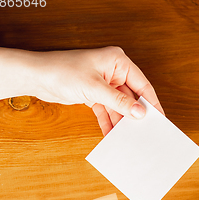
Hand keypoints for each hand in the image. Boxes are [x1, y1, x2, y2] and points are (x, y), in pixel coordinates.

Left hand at [32, 47, 163, 134]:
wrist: (38, 77)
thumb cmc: (64, 72)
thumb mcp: (96, 89)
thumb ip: (120, 102)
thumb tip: (140, 112)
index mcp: (118, 62)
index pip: (142, 84)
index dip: (151, 102)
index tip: (160, 119)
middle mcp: (113, 71)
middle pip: (131, 98)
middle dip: (134, 115)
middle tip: (144, 132)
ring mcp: (104, 84)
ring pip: (119, 107)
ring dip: (121, 122)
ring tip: (127, 138)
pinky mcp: (94, 95)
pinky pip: (106, 111)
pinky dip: (108, 122)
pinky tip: (111, 135)